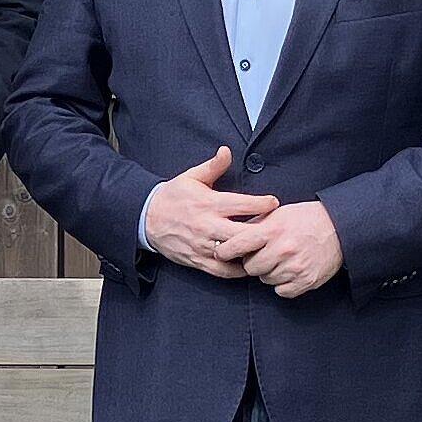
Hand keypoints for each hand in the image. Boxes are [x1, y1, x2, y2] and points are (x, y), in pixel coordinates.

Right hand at [142, 147, 279, 278]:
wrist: (146, 217)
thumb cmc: (173, 196)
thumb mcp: (192, 176)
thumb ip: (213, 166)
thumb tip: (227, 150)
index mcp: (209, 203)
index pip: (244, 204)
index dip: (263, 204)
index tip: (274, 203)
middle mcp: (207, 225)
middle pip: (244, 233)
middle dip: (262, 232)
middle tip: (275, 229)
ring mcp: (203, 245)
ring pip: (235, 254)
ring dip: (251, 252)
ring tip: (264, 248)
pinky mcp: (197, 260)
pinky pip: (223, 271)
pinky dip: (238, 270)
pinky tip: (248, 263)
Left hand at [222, 200, 344, 299]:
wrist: (339, 229)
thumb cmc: (304, 219)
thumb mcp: (277, 214)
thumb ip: (254, 225)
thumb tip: (229, 237)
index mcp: (273, 229)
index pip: (238, 244)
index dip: (225, 251)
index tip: (221, 253)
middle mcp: (283, 249)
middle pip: (250, 267)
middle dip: (252, 263)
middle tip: (262, 255)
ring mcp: (295, 266)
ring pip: (265, 280)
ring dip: (268, 273)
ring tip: (280, 260)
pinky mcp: (305, 281)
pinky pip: (281, 291)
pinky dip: (282, 284)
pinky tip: (289, 270)